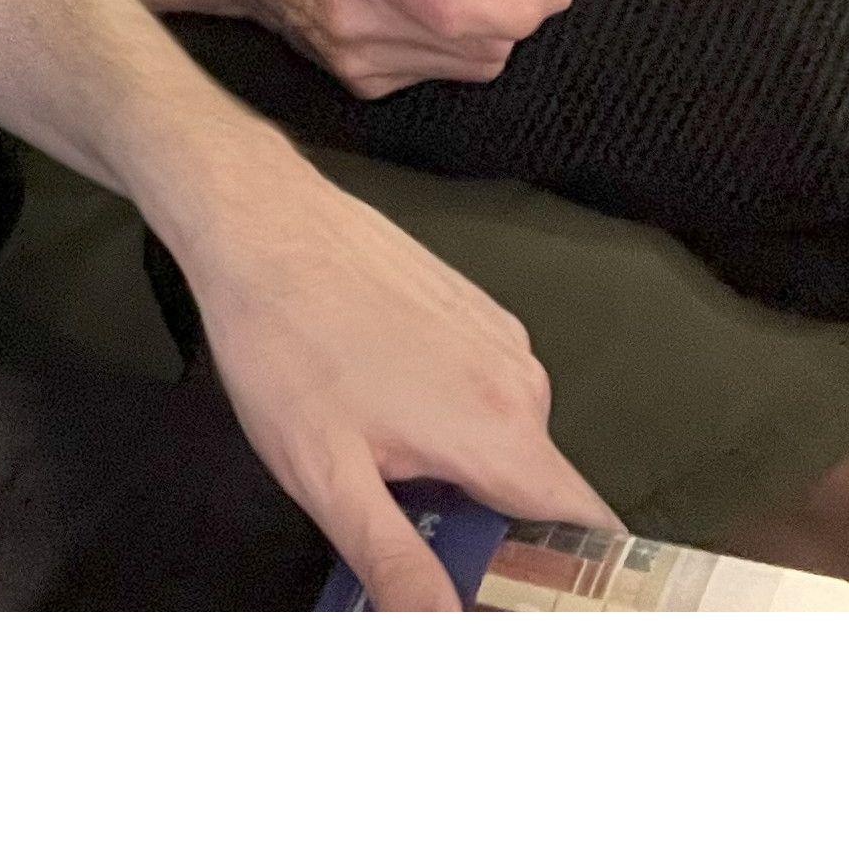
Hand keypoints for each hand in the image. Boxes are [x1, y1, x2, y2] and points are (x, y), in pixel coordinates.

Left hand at [175, 136, 604, 606]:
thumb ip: (397, 562)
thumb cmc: (282, 341)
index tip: (544, 610)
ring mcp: (501, 338)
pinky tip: (383, 407)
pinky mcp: (473, 309)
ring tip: (385, 466)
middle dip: (496, 531)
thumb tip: (443, 628)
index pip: (591, 533)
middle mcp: (522, 382)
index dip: (578, 583)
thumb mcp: (326, 474)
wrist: (257, 218)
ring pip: (509, 440)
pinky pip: (486, 389)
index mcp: (502, 432)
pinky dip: (453, 416)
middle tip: (424, 544)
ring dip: (465, 470)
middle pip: (542, 493)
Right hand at [203, 0, 572, 99]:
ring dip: (490, 30)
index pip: (458, 9)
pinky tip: (432, 5)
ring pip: (469, 65)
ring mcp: (356, 61)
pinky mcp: (360, 82)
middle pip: (478, 47)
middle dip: (518, 15)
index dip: (522, 6)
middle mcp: (354, 21)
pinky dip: (456, 42)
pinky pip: (440, 71)